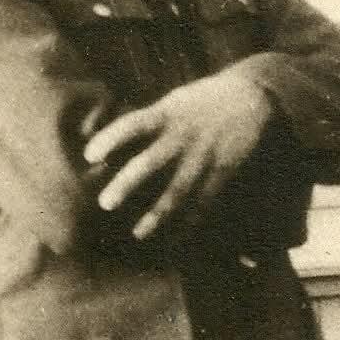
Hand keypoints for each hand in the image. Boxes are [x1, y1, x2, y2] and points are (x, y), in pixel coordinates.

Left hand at [83, 70, 272, 241]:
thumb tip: (113, 143)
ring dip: (156, 214)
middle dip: (127, 184)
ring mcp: (201, 158)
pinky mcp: (220, 173)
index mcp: (167, 115)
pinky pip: (203, 202)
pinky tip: (174, 241)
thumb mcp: (174, 102)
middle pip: (149, 163)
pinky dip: (188, 223)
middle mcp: (181, 137)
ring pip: (176, 190)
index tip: (89, 155)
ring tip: (138, 233)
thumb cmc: (203, 100)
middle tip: (105, 203)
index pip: (132, 125)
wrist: (251, 98)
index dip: (110, 139)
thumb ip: (148, 122)